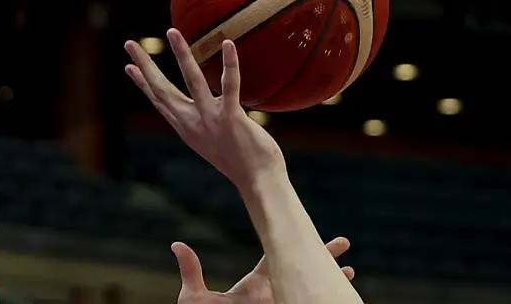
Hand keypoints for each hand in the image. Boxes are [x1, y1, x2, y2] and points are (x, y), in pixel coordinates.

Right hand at [124, 29, 282, 188]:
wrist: (257, 181)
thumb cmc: (239, 160)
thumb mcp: (211, 140)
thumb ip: (202, 122)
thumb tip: (201, 106)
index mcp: (186, 127)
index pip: (158, 101)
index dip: (142, 83)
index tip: (128, 66)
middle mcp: (193, 122)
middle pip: (162, 89)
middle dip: (144, 65)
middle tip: (129, 43)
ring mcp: (211, 119)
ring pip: (192, 81)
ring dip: (181, 55)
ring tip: (171, 31)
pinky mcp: (232, 118)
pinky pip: (230, 86)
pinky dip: (229, 64)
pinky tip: (228, 44)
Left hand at [172, 237, 354, 303]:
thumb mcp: (197, 299)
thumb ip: (191, 272)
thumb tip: (176, 243)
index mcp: (258, 283)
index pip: (281, 255)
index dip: (296, 242)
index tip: (305, 229)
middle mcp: (275, 293)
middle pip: (303, 267)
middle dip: (324, 257)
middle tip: (344, 243)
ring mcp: (284, 303)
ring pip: (312, 289)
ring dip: (330, 280)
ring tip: (350, 272)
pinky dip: (327, 300)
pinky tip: (344, 297)